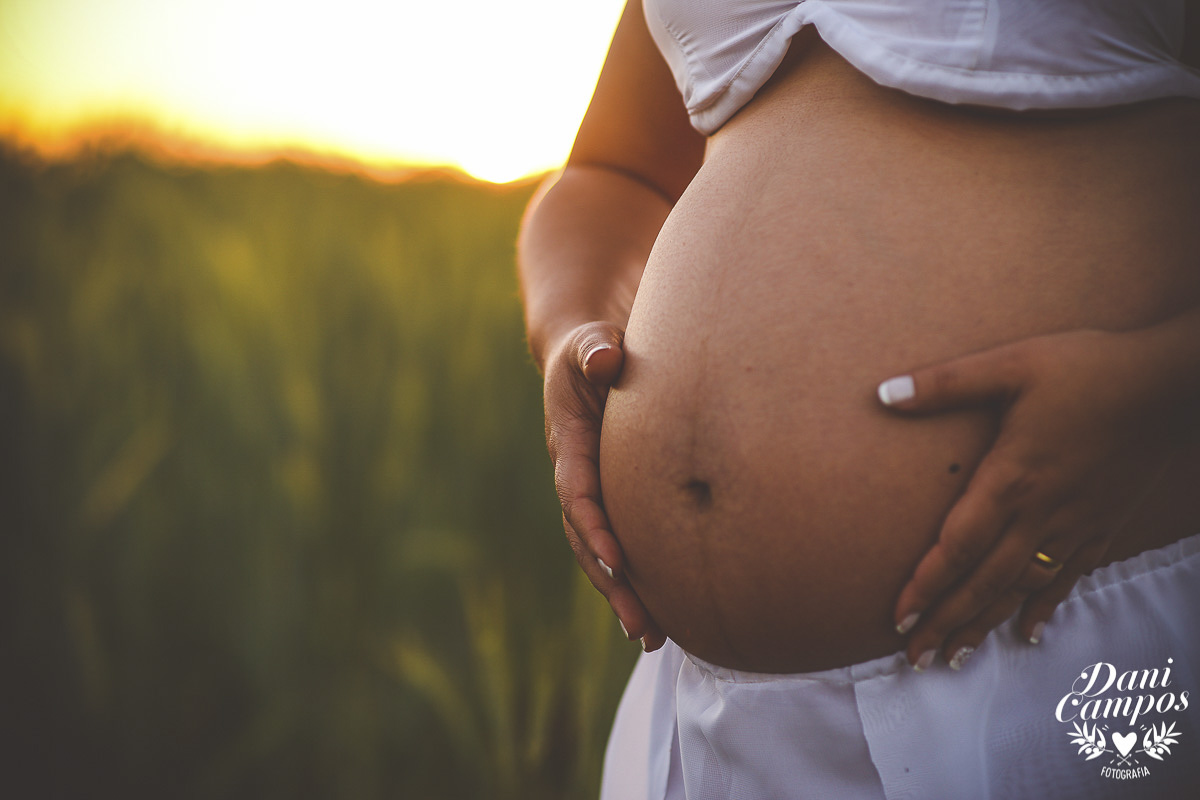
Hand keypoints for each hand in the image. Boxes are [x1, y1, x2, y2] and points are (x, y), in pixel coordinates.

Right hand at [543, 321, 665, 651]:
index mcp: (569, 443)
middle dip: (612, 583)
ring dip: (624, 594)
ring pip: (604, 553)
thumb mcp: (590, 342)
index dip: (594, 526)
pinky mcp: (617, 499)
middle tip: (640, 623)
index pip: (577, 491)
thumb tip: (605, 358)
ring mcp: (596, 492)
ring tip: (652, 636)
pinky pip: (624, 544)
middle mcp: (577, 476)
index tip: (617, 558)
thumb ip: (595, 350)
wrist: (592, 355)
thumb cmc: (596, 348)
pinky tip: (665, 614)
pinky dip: (639, 579)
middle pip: (589, 540)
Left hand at [877, 328, 1180, 671]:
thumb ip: (945, 383)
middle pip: (984, 582)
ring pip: (1021, 588)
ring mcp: (1075, 524)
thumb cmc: (1087, 367)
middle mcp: (1041, 513)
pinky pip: (1068, 577)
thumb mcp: (1010, 364)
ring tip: (954, 658)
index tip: (898, 619)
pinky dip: (1043, 607)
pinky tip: (1027, 633)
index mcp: (1011, 479)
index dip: (926, 586)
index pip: (957, 547)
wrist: (1173, 383)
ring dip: (985, 624)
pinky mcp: (1102, 524)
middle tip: (914, 659)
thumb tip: (882, 393)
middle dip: (946, 622)